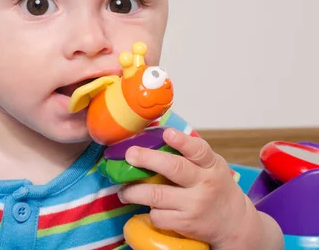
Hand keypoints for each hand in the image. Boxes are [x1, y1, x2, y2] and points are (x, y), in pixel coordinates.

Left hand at [116, 128, 266, 247]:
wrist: (234, 224)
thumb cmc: (214, 187)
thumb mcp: (211, 166)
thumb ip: (189, 154)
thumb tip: (152, 135)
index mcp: (211, 165)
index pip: (198, 150)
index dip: (182, 141)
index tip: (167, 134)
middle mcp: (205, 183)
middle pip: (174, 168)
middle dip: (148, 159)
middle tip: (130, 155)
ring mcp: (195, 205)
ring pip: (157, 195)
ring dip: (134, 192)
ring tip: (124, 190)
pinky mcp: (186, 224)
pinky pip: (158, 215)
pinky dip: (149, 211)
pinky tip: (148, 208)